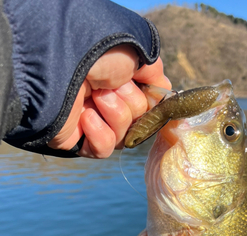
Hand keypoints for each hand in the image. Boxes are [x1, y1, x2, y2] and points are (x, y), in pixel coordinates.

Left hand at [48, 46, 170, 157]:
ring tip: (94, 98)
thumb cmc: (95, 53)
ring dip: (114, 115)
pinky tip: (85, 117)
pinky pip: (105, 149)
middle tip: (107, 86)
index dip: (150, 99)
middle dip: (129, 103)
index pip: (150, 103)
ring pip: (125, 136)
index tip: (146, 88)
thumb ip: (155, 70)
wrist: (58, 68)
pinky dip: (99, 134)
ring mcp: (95, 122)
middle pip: (141, 120)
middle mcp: (109, 101)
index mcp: (121, 82)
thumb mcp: (136, 52)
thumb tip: (165, 89)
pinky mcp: (82, 141)